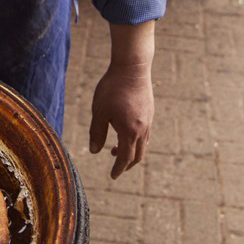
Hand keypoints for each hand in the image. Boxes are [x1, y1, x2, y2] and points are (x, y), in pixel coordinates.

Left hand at [89, 62, 154, 179]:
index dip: (119, 169)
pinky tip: (126, 133)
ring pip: (143, 144)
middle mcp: (143, 129)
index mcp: (130, 131)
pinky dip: (137, 140)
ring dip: (131, 151)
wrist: (132, 67)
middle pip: (137, 155)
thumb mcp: (99, 111)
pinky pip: (146, 133)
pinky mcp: (149, 112)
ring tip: (116, 149)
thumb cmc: (112, 88)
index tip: (112, 176)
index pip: (126, 158)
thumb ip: (97, 133)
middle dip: (127, 164)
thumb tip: (94, 151)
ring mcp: (148, 120)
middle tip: (117, 168)